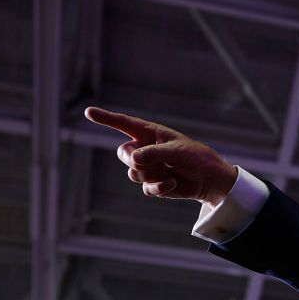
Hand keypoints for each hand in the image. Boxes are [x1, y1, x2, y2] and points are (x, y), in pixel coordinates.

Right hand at [84, 106, 237, 205]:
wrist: (209, 179)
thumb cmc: (196, 157)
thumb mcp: (176, 151)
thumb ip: (153, 152)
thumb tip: (133, 159)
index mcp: (150, 133)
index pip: (123, 124)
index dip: (106, 118)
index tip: (88, 112)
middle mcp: (145, 149)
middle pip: (123, 154)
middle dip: (136, 160)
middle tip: (156, 161)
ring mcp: (148, 167)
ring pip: (133, 173)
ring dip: (151, 174)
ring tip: (169, 171)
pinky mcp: (153, 184)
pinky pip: (145, 188)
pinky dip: (159, 187)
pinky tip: (172, 182)